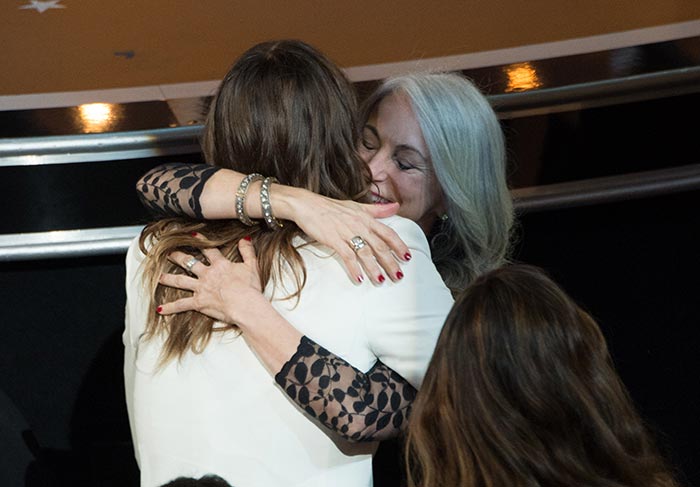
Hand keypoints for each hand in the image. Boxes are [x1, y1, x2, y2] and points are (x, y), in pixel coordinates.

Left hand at [157, 237, 268, 326]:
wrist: (245, 304)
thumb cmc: (250, 287)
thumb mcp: (252, 265)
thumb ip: (247, 251)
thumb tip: (245, 238)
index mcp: (220, 265)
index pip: (208, 250)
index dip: (201, 241)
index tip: (193, 235)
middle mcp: (207, 274)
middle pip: (189, 263)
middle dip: (178, 257)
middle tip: (168, 253)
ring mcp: (201, 288)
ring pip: (180, 281)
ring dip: (168, 278)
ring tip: (158, 277)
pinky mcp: (199, 303)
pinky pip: (181, 305)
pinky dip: (170, 308)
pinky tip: (159, 309)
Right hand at [284, 189, 411, 284]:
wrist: (307, 205)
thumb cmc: (332, 207)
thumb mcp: (357, 206)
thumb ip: (377, 210)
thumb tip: (396, 206)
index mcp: (366, 218)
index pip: (388, 233)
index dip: (399, 245)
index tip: (407, 257)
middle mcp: (359, 225)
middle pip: (379, 246)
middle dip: (390, 262)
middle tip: (398, 276)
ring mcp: (346, 232)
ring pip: (365, 253)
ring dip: (374, 268)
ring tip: (381, 281)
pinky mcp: (333, 239)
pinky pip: (347, 256)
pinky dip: (354, 268)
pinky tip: (359, 279)